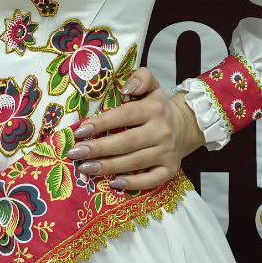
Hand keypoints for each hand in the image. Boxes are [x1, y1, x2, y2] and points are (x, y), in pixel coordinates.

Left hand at [65, 67, 205, 190]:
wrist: (186, 127)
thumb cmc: (158, 106)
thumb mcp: (152, 85)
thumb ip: (140, 78)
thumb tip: (125, 88)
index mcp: (155, 109)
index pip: (124, 115)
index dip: (102, 123)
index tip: (80, 131)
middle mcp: (162, 131)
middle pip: (127, 142)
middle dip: (98, 148)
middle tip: (75, 153)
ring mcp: (167, 153)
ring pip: (135, 162)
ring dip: (108, 167)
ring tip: (85, 168)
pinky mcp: (170, 170)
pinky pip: (150, 180)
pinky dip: (132, 183)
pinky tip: (113, 183)